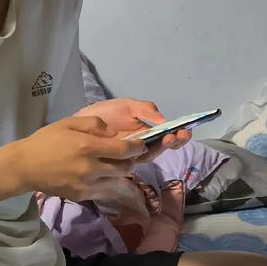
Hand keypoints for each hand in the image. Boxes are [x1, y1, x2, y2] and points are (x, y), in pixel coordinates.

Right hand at [13, 116, 146, 200]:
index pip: (124, 150)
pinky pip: (104, 191)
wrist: (24, 166)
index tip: (140, 145)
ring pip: (117, 181)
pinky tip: (102, 176)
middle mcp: (90, 168)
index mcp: (88, 147)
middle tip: (126, 155)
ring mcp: (86, 184)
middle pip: (125, 168)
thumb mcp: (69, 123)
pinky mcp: (81, 196)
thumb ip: (94, 125)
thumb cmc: (46, 140)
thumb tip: (114, 133)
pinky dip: (108, 183)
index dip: (137, 147)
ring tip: (114, 166)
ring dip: (120, 173)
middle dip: (130, 160)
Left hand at [76, 98, 190, 161]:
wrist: (81, 121)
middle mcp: (141, 146)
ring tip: (168, 137)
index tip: (185, 129)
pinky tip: (146, 144)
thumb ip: (146, 109)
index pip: (167, 137)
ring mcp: (130, 154)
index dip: (178, 135)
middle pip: (162, 148)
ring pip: (150, 154)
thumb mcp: (129, 106)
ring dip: (162, 147)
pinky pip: (133, 159)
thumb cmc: (106, 113)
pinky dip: (142, 152)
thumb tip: (164, 120)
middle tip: (178, 135)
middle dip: (174, 142)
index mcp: (147, 133)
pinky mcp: (118, 160)